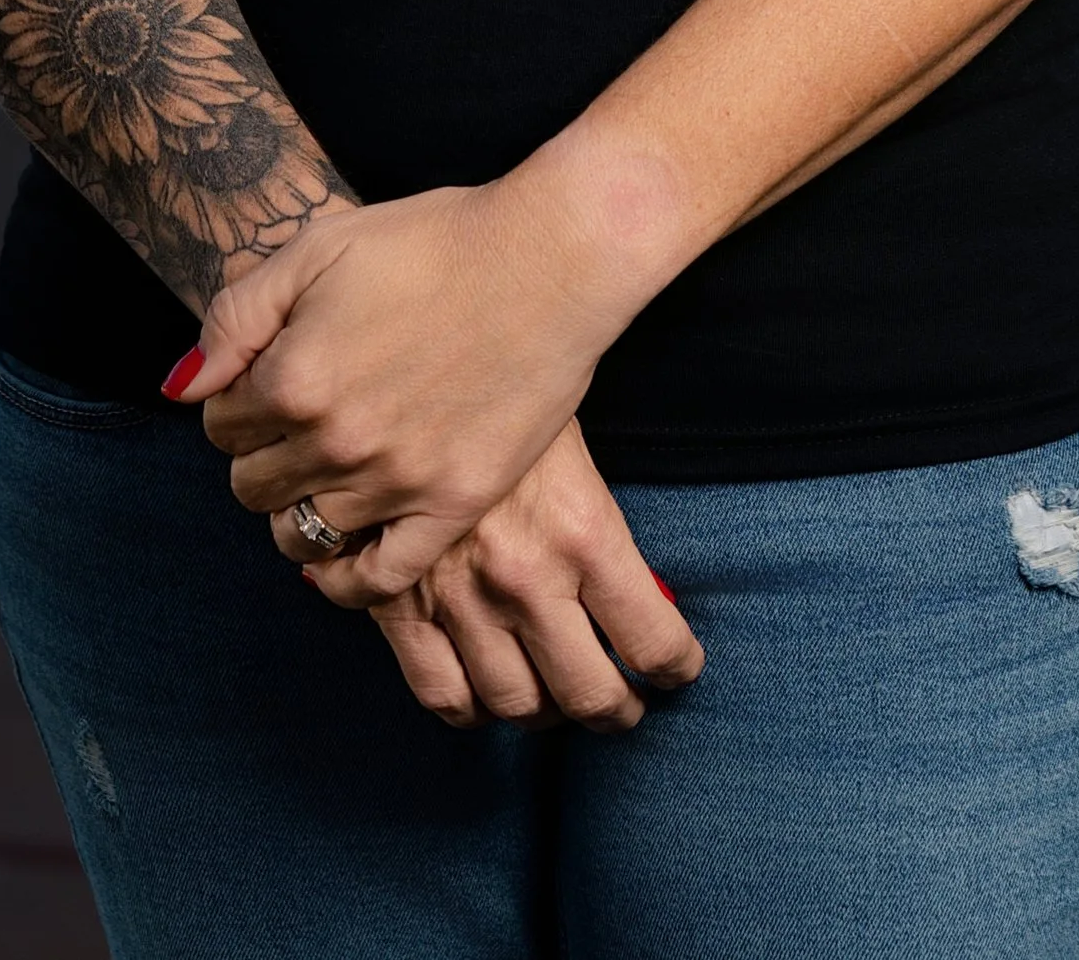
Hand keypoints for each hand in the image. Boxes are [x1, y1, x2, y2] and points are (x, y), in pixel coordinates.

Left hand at [182, 176, 634, 599]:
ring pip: (301, 533)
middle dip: (263, 454)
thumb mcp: (319, 246)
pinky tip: (341, 557)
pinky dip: (346, 579)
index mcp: (292, 376)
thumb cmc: (434, 239)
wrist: (549, 258)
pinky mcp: (453, 505)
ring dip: (300, 505)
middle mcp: (335, 441)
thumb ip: (237, 317)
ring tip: (327, 472)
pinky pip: (377, 579)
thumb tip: (185, 388)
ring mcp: (396, 481)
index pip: (219, 425)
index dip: (238, 402)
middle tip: (301, 424)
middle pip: (251, 485)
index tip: (269, 384)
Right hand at [324, 423, 702, 730]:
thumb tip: (643, 590)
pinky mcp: (400, 605)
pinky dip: (471, 708)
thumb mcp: (575, 444)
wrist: (407, 363)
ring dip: (546, 714)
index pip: (652, 641)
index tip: (678, 668)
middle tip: (625, 704)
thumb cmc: (506, 387)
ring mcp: (460, 599)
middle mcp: (527, 578)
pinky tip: (487, 692)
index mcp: (584, 533)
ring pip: (517, 705)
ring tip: (558, 700)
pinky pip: (442, 695)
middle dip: (617, 709)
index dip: (676, 666)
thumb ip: (602, 525)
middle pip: (589, 695)